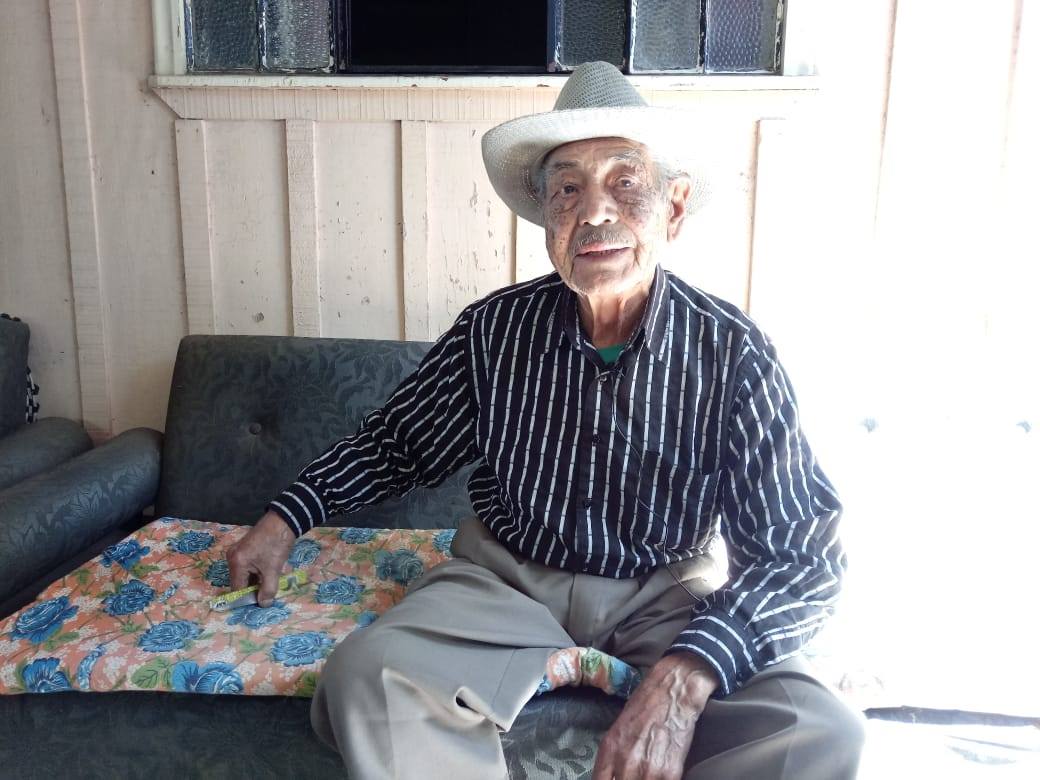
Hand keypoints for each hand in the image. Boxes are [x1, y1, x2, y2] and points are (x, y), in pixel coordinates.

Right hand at [225, 511, 296, 606]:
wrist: (284, 520)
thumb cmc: (276, 544)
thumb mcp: (273, 569)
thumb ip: (268, 590)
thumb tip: (264, 605)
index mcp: (236, 562)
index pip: (237, 589)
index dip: (248, 598)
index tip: (261, 603)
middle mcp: (232, 557)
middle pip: (240, 581)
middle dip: (253, 589)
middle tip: (268, 593)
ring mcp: (237, 551)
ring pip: (245, 574)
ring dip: (256, 580)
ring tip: (270, 582)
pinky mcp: (245, 548)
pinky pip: (248, 566)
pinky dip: (257, 572)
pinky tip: (268, 573)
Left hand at [591, 653, 718, 779]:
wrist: (673, 691)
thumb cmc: (646, 705)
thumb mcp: (620, 729)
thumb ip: (614, 756)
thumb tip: (613, 775)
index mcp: (609, 749)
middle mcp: (625, 762)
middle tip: (634, 775)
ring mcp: (647, 770)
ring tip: (647, 774)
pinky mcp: (669, 773)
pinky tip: (660, 775)